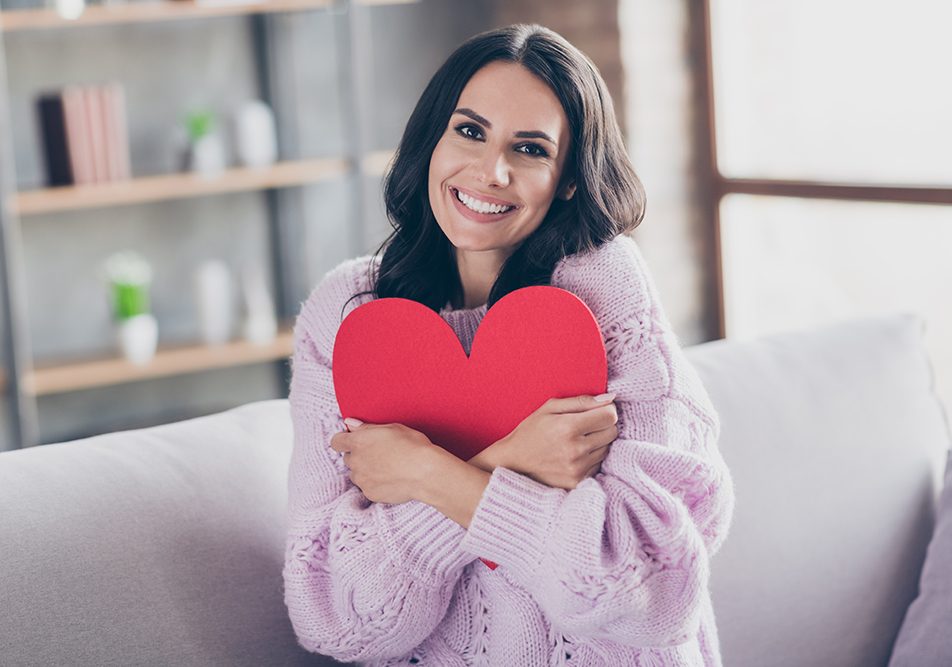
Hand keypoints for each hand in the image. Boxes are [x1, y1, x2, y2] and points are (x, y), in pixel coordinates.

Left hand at [330, 418, 438, 503]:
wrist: (425, 473)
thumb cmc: (412, 446)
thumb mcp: (392, 428)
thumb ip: (367, 427)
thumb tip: (350, 424)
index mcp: (358, 442)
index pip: (336, 441)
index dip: (344, 440)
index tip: (353, 441)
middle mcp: (355, 461)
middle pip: (348, 458)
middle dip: (359, 456)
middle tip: (378, 454)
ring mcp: (362, 479)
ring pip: (357, 474)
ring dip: (365, 471)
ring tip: (386, 468)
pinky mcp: (370, 494)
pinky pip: (367, 487)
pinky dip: (375, 484)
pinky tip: (390, 479)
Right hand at [468, 394, 617, 489]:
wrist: (512, 463)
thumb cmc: (531, 431)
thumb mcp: (550, 408)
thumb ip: (582, 401)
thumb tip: (611, 397)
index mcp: (568, 427)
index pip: (610, 416)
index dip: (607, 410)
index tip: (598, 410)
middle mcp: (575, 450)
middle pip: (612, 432)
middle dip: (603, 425)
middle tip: (586, 425)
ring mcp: (577, 469)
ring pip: (607, 449)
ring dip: (598, 442)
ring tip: (577, 440)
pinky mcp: (577, 482)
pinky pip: (598, 465)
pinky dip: (591, 458)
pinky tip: (574, 454)